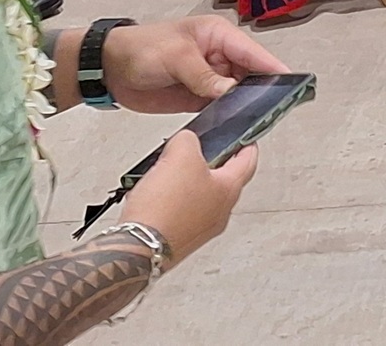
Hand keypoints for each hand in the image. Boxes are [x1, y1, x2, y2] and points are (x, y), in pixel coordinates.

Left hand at [101, 17, 290, 113]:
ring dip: (245, 106)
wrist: (110, 68)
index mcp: (218, 36)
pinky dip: (227, 116)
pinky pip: (220, 107)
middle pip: (250, 75)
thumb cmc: (142, 49)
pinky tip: (235, 128)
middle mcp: (218, 57)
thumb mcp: (176, 58)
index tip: (293, 82)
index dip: (272, 67)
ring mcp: (209, 79)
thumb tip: (233, 92)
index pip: (252, 52)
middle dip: (263, 90)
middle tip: (277, 110)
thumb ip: (205, 77)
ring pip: (237, 93)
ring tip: (259, 123)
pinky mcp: (197, 98)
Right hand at [121, 129, 256, 265]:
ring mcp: (199, 230)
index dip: (247, 144)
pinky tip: (154, 195)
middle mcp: (219, 214)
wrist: (137, 247)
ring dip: (185, 182)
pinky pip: (180, 212)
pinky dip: (171, 201)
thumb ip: (188, 139)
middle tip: (196, 150)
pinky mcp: (178, 240)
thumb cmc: (164, 208)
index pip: (248, 161)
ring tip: (166, 172)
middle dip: (208, 162)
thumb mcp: (181, 154)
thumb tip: (185, 143)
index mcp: (229, 191)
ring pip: (199, 197)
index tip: (247, 138)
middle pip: (222, 180)